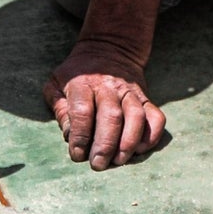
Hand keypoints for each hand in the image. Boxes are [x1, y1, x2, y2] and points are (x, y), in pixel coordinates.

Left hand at [44, 51, 168, 169]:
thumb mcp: (57, 84)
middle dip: (105, 145)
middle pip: (111, 116)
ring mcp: (130, 91)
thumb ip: (59, 109)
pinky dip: (152, 135)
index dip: (80, 137)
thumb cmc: (77, 75)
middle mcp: (109, 86)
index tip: (77, 154)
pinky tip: (140, 149)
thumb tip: (70, 135)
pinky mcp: (145, 98)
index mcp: (83, 83)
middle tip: (98, 164)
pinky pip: (155, 116)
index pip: (82, 111)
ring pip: (136, 117)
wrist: (109, 49)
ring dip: (128, 142)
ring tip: (119, 160)